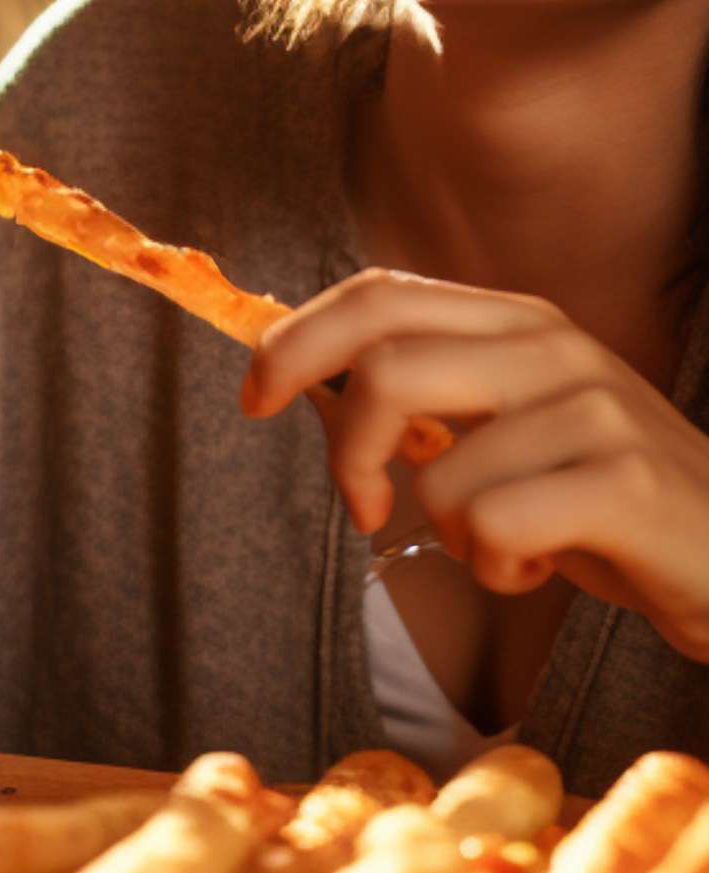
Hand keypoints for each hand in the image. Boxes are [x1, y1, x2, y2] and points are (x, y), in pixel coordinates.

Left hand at [241, 268, 708, 661]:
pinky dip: (493, 570)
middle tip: (365, 506)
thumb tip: (313, 386)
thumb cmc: (592, 493)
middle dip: (347, 453)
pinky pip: (493, 528)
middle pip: (384, 368)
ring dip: (448, 533)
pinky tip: (537, 567)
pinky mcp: (623, 481)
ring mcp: (592, 408)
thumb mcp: (501, 429)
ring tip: (499, 543)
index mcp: (512, 323)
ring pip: (439, 475)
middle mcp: (550, 346)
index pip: (378, 296)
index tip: (254, 398)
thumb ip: (422, 398)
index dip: (295, 342)